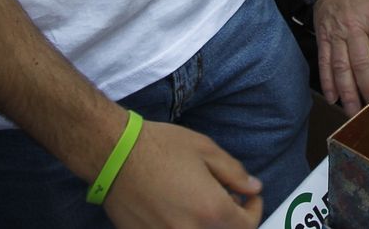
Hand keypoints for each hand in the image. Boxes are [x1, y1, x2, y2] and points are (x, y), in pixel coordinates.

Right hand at [104, 120, 262, 228]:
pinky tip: (179, 211)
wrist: (114, 155)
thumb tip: (253, 188)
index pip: (247, 225)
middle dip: (232, 221)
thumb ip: (234, 173)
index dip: (254, 210)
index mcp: (211, 210)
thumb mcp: (205, 150)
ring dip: (208, 225)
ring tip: (202, 206)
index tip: (249, 197)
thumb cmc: (159, 147)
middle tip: (227, 200)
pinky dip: (184, 226)